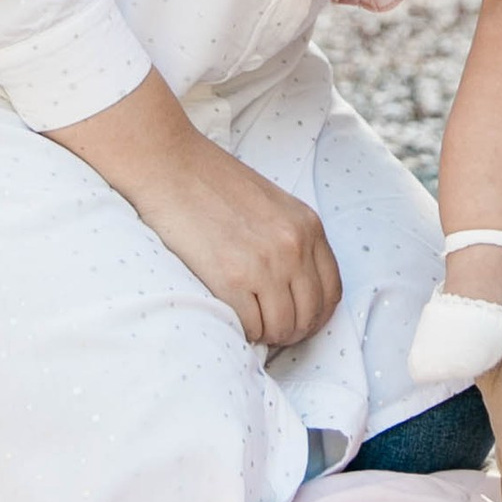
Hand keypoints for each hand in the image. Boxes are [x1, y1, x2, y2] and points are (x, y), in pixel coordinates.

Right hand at [49, 80, 341, 353]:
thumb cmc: (213, 183)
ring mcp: (264, 265)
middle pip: (310, 314)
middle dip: (294, 331)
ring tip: (252, 326)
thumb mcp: (272, 204)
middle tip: (273, 332)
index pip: (331, 290)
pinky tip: (233, 320)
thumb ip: (290, 238)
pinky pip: (250, 327)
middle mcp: (293, 246)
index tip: (301, 322)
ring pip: (282, 327)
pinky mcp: (230, 280)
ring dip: (268, 334)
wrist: (170, 166)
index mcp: (307, 225)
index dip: (318, 315)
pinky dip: (244, 331)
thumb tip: (296, 287)